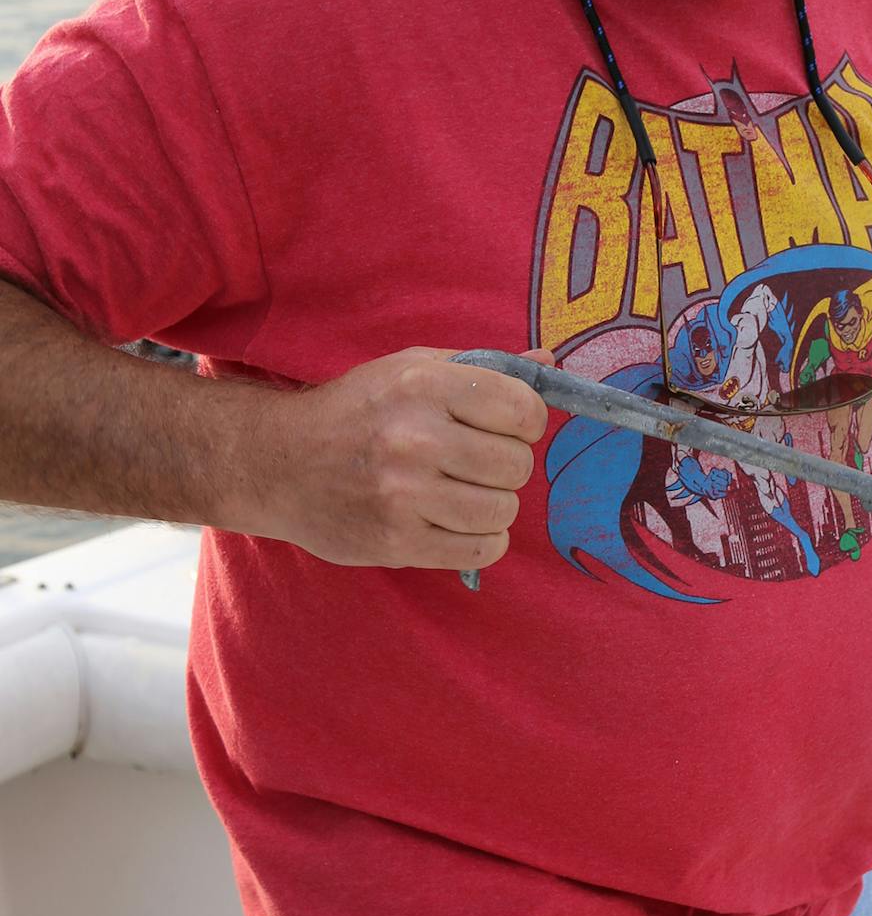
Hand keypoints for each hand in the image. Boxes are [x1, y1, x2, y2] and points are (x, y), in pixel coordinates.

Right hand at [246, 346, 551, 576]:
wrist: (277, 463)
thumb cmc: (357, 411)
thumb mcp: (413, 368)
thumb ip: (483, 367)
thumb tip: (549, 365)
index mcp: (423, 385)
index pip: (525, 410)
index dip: (526, 421)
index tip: (505, 427)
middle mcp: (415, 438)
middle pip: (517, 465)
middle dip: (506, 465)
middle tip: (475, 462)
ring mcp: (405, 495)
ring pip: (504, 511)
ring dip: (493, 505)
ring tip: (463, 492)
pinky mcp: (397, 543)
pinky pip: (483, 551)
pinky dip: (482, 540)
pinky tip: (457, 522)